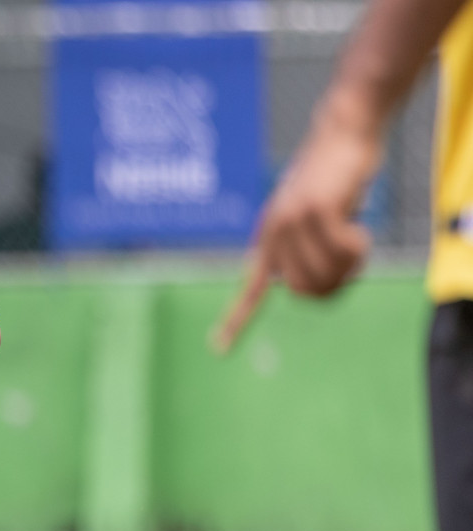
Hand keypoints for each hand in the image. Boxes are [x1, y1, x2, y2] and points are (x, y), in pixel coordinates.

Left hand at [212, 118, 378, 352]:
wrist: (343, 132)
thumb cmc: (334, 176)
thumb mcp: (316, 216)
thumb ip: (308, 247)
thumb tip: (306, 286)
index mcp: (269, 239)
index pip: (252, 286)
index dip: (236, 319)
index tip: (217, 348)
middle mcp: (274, 232)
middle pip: (303, 290)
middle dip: (333, 287)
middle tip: (353, 266)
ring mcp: (292, 221)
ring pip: (323, 273)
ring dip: (351, 267)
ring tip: (359, 243)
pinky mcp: (316, 210)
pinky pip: (343, 251)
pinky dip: (359, 249)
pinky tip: (363, 231)